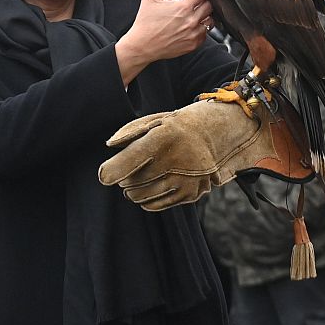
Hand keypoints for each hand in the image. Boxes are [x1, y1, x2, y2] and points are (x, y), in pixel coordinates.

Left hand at [99, 98, 283, 209]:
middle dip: (123, 179)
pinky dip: (147, 199)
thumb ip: (130, 132)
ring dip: (133, 191)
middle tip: (127, 171)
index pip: (130, 161)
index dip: (111, 171)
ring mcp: (187, 179)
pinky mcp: (191, 193)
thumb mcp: (157, 120)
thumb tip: (109, 147)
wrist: (220, 133)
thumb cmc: (181, 125)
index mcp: (165, 136)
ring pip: (143, 196)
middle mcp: (177, 160)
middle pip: (133, 182)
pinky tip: (151, 186)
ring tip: (137, 179)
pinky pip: (157, 205)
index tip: (104, 175)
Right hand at [115, 0, 213, 84]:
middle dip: (204, 1)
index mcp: (183, 7)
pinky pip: (205, 34)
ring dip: (205, 16)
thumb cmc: (145, 23)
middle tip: (197, 2)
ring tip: (196, 15)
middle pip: (209, 5)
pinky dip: (201, 29)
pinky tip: (192, 27)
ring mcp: (194, 33)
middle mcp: (191, 20)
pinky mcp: (193, 44)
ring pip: (210, 20)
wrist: (142, 46)